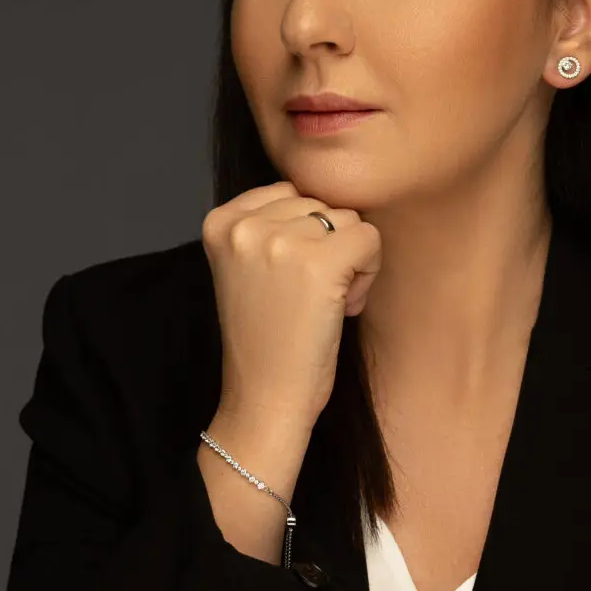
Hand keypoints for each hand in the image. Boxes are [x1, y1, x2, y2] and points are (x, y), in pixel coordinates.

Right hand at [201, 181, 382, 427]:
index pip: (290, 192)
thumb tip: (326, 198)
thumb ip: (270, 227)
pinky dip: (368, 273)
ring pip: (348, 219)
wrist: (263, 398)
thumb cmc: (266, 340)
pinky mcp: (318, 261)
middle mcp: (244, 224)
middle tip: (308, 298)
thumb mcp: (247, 267)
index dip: (303, 236)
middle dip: (327, 247)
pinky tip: (343, 306)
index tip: (289, 280)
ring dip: (350, 261)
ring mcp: (279, 240)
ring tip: (323, 303)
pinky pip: (370, 239)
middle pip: (320, 204)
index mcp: (220, 221)